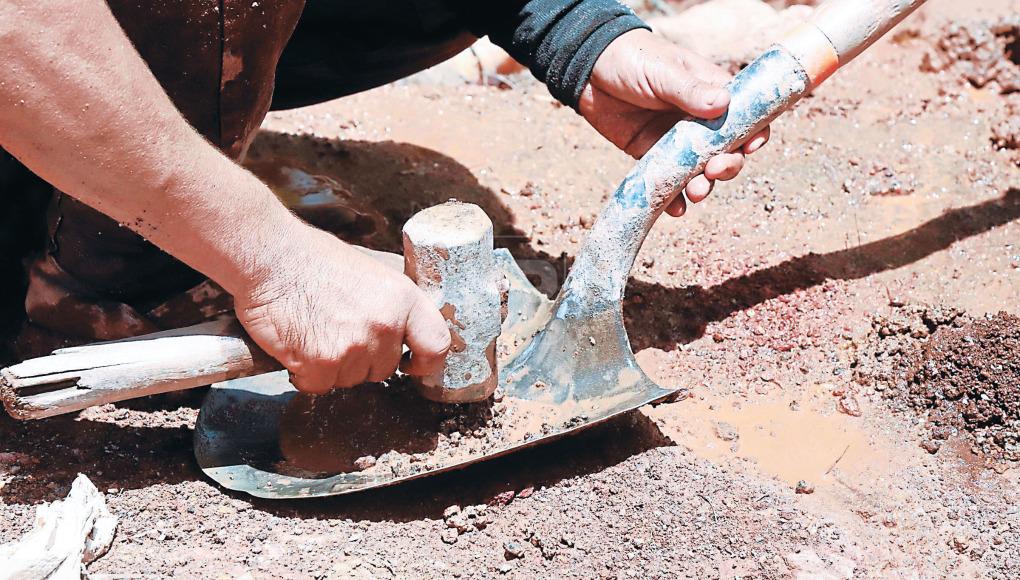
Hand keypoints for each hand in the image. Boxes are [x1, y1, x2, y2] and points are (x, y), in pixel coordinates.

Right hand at [234, 225, 450, 393]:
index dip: (424, 361)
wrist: (269, 257)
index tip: (411, 364)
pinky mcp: (324, 364)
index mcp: (403, 298)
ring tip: (313, 331)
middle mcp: (385, 325)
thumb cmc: (312, 259)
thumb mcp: (370, 272)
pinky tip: (296, 344)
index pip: (435, 344)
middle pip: (384, 369)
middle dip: (362, 360)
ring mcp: (355, 347)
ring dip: (331, 366)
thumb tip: (402, 330)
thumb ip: (391, 304)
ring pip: (350, 380)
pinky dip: (304, 373)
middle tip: (335, 330)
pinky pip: (319, 385)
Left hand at [580, 29, 770, 216]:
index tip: (751, 146)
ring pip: (699, 171)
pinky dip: (673, 199)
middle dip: (727, 165)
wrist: (587, 69)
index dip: (754, 133)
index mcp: (710, 93)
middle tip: (715, 170)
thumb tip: (723, 103)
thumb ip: (690, 90)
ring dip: (703, 186)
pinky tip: (676, 208)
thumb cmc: (632, 59)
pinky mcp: (651, 156)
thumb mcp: (663, 72)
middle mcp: (698, 121)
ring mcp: (676, 141)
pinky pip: (668, 182)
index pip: (745, 115)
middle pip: (727, 151)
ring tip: (697, 192)